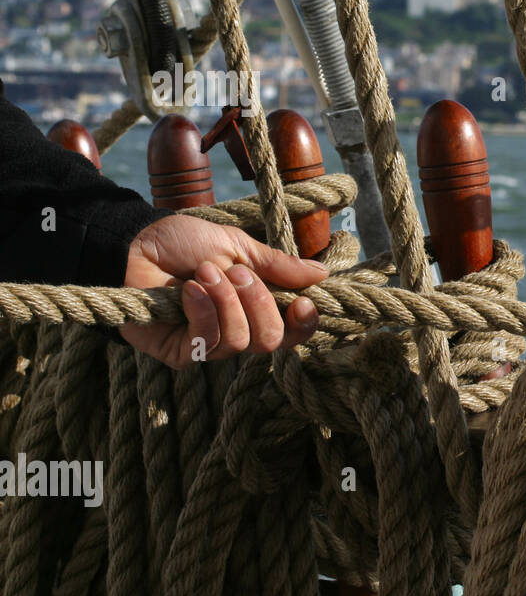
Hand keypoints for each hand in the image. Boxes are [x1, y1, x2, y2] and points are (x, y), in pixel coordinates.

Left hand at [119, 216, 328, 367]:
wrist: (133, 244)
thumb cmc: (183, 243)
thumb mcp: (238, 247)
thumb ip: (277, 266)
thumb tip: (322, 274)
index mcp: (254, 308)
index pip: (290, 332)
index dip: (303, 325)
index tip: (303, 302)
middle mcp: (235, 331)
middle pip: (270, 341)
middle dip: (259, 302)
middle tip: (236, 272)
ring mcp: (206, 344)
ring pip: (240, 341)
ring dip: (226, 301)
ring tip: (205, 273)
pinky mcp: (178, 352)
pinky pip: (207, 342)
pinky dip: (204, 311)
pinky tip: (190, 290)